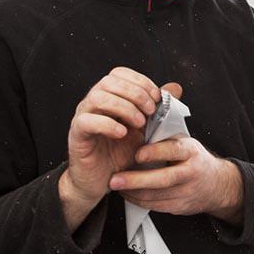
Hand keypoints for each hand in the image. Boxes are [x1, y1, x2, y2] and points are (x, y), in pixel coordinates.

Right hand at [59, 67, 181, 229]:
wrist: (104, 180)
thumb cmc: (122, 152)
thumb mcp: (146, 128)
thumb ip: (159, 108)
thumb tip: (176, 87)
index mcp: (108, 96)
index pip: (119, 73)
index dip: (140, 81)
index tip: (157, 97)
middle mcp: (92, 103)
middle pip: (109, 81)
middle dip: (135, 93)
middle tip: (151, 111)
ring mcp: (83, 117)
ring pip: (97, 97)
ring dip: (123, 107)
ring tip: (139, 122)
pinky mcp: (77, 135)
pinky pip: (87, 121)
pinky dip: (108, 124)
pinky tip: (122, 134)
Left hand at [110, 136, 243, 223]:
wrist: (217, 184)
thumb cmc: (194, 159)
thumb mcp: (185, 143)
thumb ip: (164, 139)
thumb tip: (137, 129)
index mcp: (191, 152)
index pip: (173, 151)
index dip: (155, 153)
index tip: (137, 154)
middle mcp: (191, 173)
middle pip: (163, 179)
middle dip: (136, 180)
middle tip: (114, 180)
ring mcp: (186, 192)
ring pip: (155, 196)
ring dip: (131, 192)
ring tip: (115, 184)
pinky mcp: (179, 207)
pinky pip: (154, 206)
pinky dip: (137, 200)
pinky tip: (126, 193)